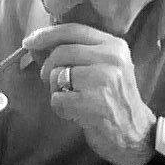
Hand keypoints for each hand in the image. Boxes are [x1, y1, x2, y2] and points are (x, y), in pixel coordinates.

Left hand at [23, 24, 155, 164]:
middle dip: (48, 68)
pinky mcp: (94, 103)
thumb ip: (78, 53)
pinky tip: (76, 114)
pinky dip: (61, 109)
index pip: (73, 30)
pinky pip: (57, 99)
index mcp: (114, 45)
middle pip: (61, 53)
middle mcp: (111, 58)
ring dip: (57, 91)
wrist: (136, 134)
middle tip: (51, 82)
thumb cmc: (114, 99)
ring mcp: (104, 80)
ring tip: (74, 100)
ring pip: (57, 76)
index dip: (46, 34)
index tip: (29, 42)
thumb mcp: (105, 67)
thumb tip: (37, 44)